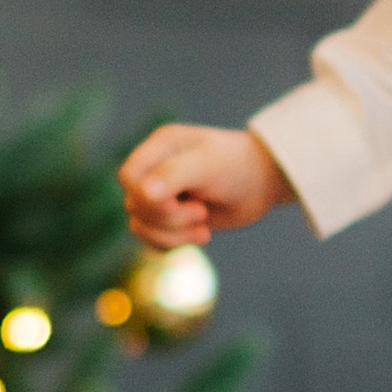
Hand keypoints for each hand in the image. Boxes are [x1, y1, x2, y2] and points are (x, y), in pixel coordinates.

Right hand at [120, 122, 292, 246]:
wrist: (263, 183)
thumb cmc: (237, 166)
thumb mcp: (208, 165)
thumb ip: (174, 175)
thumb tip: (142, 194)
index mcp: (158, 148)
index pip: (128, 177)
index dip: (145, 197)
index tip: (178, 200)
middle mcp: (154, 170)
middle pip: (134, 206)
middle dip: (169, 218)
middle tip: (202, 211)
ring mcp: (161, 195)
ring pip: (140, 226)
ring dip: (173, 234)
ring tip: (204, 225)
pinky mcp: (170, 218)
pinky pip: (152, 240)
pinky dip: (174, 244)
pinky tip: (203, 235)